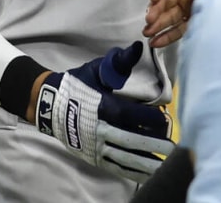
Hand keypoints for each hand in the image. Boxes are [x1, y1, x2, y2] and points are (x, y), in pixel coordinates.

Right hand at [32, 42, 172, 181]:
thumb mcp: (97, 69)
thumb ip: (120, 61)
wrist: (49, 104)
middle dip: (153, 144)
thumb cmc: (78, 84)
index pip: (129, 115)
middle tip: (172, 146)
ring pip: (124, 157)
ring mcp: (94, 145)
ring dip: (146, 162)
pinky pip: (116, 167)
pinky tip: (148, 173)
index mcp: (101, 106)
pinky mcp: (92, 156)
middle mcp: (98, 128)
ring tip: (165, 164)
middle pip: (130, 140)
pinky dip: (133, 172)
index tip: (164, 119)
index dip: (148, 119)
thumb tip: (139, 47)